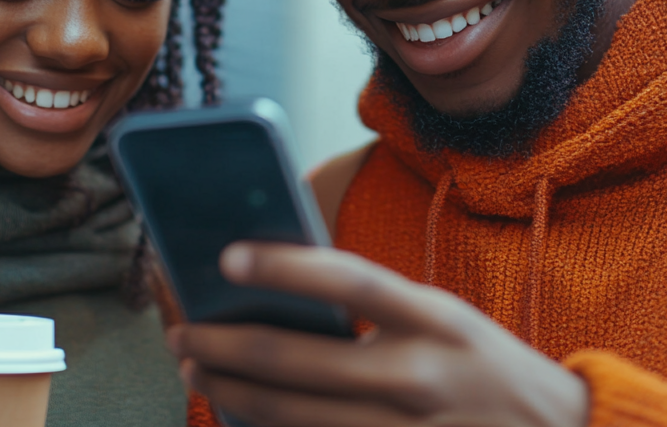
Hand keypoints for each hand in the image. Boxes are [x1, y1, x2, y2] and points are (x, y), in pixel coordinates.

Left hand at [167, 243, 588, 426]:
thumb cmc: (483, 364)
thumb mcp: (443, 317)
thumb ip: (378, 306)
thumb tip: (284, 291)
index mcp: (435, 319)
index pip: (349, 279)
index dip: (283, 265)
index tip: (226, 256)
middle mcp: (417, 376)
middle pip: (297, 362)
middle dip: (224, 347)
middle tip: (183, 335)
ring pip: (291, 416)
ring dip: (231, 392)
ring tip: (198, 370)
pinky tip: (241, 414)